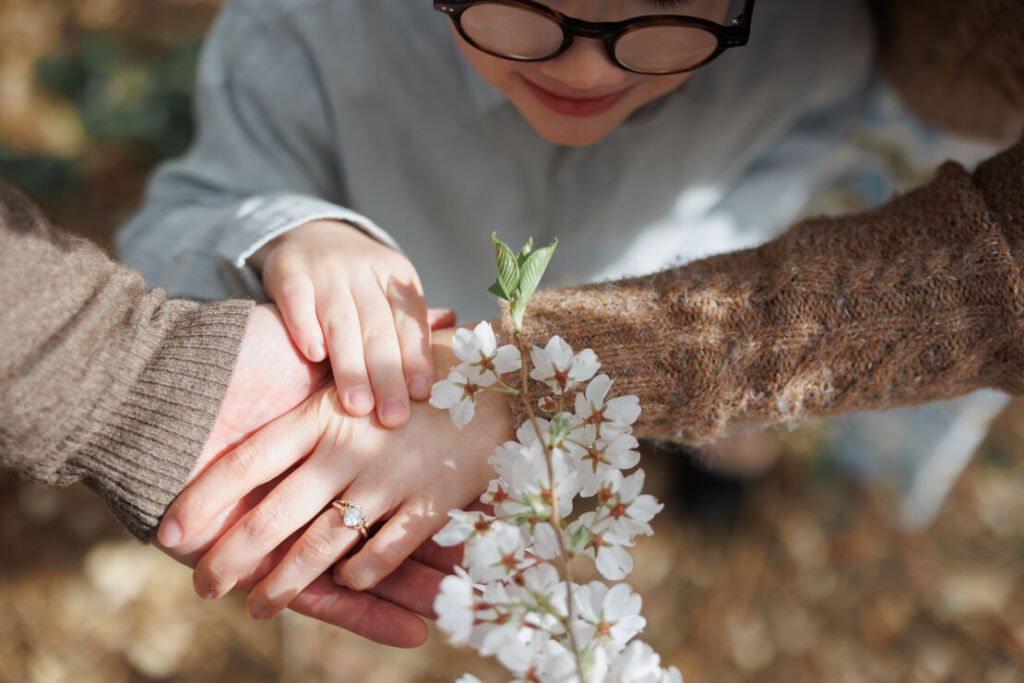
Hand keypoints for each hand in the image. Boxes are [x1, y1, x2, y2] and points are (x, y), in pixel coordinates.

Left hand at [161, 327, 512, 622]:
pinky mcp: (431, 501)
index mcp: (324, 410)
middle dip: (233, 558)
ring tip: (258, 607)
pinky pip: (384, 550)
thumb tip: (246, 432)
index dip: (204, 498)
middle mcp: (349, 447)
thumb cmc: (415, 368)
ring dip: (286, 583)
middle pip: (274, 515)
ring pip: (322, 544)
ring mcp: (390, 477)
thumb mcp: (357, 375)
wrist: (502, 369)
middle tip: (204, 587)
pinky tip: (344, 584)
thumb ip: (310, 402)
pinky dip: (361, 575)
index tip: (169, 532)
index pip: (246, 460)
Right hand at [250, 220, 432, 427]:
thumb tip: (455, 332)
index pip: (409, 321)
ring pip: (341, 321)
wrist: (307, 236)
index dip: (416, 357)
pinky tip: (315, 355)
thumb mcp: (389, 290)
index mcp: (395, 275)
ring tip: (358, 406)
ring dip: (350, 366)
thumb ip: (411, 321)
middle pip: (378, 328)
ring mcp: (325, 269)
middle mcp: (363, 268)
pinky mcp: (288, 271)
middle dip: (387, 375)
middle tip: (393, 417)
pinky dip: (306, 326)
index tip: (421, 395)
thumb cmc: (357, 280)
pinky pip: (297, 300)